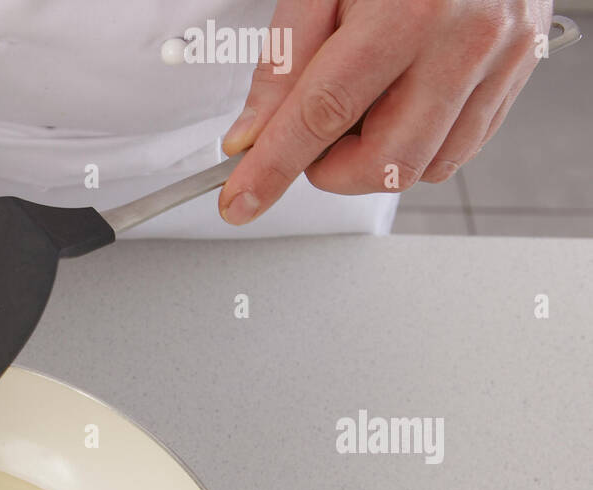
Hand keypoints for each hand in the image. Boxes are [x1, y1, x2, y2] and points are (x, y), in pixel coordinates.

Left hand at [218, 0, 553, 224]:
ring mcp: (502, 59)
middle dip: (333, 169)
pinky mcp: (520, 72)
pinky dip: (417, 147)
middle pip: (384, 163)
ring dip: (375, 160)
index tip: (242, 200)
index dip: (275, 166)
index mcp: (409, 12)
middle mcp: (464, 40)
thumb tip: (252, 136)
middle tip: (317, 135)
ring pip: (423, 169)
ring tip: (367, 103)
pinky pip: (458, 151)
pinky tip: (402, 104)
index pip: (323, 114)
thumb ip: (284, 62)